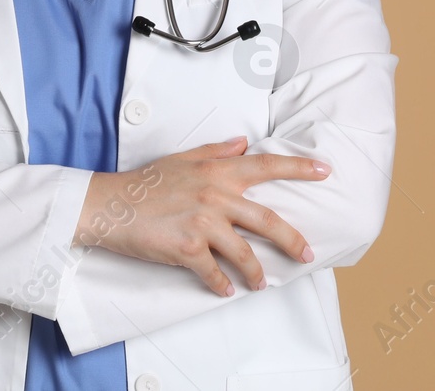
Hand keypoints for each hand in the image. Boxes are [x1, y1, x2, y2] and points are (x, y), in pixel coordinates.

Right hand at [76, 136, 329, 297]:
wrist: (110, 204)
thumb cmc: (145, 182)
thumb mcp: (182, 158)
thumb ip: (216, 151)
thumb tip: (242, 144)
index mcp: (216, 170)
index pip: (265, 166)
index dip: (298, 167)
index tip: (324, 170)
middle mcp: (214, 195)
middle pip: (266, 219)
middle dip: (292, 239)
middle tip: (307, 254)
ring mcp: (202, 223)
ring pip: (244, 253)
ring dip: (256, 272)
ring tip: (261, 283)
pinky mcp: (187, 248)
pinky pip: (214, 272)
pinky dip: (222, 285)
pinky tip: (226, 290)